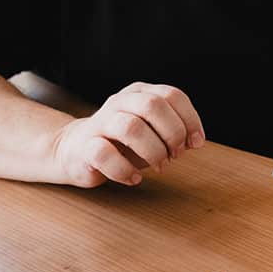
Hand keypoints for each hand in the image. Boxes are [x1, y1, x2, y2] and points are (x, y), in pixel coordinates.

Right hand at [48, 82, 204, 186]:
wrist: (76, 150)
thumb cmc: (123, 143)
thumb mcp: (153, 132)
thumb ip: (175, 132)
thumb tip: (194, 141)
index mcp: (140, 93)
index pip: (173, 95)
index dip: (190, 120)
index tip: (196, 143)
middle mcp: (119, 102)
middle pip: (152, 106)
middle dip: (172, 133)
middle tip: (175, 155)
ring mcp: (100, 122)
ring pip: (130, 127)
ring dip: (152, 151)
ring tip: (159, 166)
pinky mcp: (84, 146)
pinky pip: (104, 154)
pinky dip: (124, 170)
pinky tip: (134, 178)